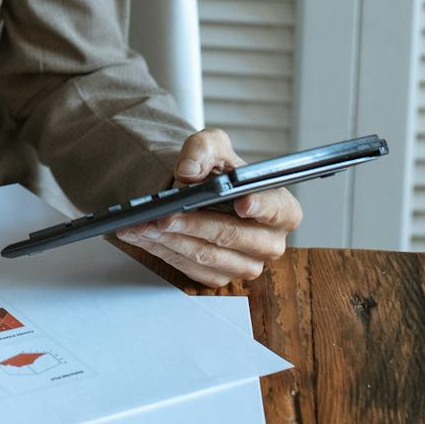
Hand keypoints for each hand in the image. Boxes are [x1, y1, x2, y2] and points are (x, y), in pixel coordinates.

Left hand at [124, 127, 301, 288]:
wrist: (196, 192)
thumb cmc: (215, 170)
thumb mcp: (211, 146)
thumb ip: (203, 149)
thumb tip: (189, 171)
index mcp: (282, 209)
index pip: (278, 210)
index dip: (261, 207)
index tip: (242, 203)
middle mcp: (269, 243)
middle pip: (231, 236)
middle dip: (194, 225)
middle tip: (164, 215)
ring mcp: (245, 265)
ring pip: (206, 255)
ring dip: (170, 240)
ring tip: (142, 224)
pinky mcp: (218, 276)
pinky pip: (189, 268)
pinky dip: (162, 250)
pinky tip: (142, 235)